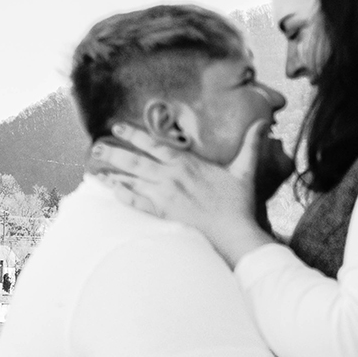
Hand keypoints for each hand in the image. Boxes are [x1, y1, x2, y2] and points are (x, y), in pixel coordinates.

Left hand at [90, 122, 275, 265]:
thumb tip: (263, 122)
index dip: (134, 134)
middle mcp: (171, 177)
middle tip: (96, 147)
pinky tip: (110, 191)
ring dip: (112, 173)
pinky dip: (122, 196)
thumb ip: (250, 144)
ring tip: (94, 168)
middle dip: (114, 152)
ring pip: (132, 181)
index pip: (155, 144)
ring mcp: (164, 196)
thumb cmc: (239, 203)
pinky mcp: (163, 214)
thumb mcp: (244, 170)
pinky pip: (136, 203)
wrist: (233, 234)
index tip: (118, 127)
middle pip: (135, 161)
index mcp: (187, 163)